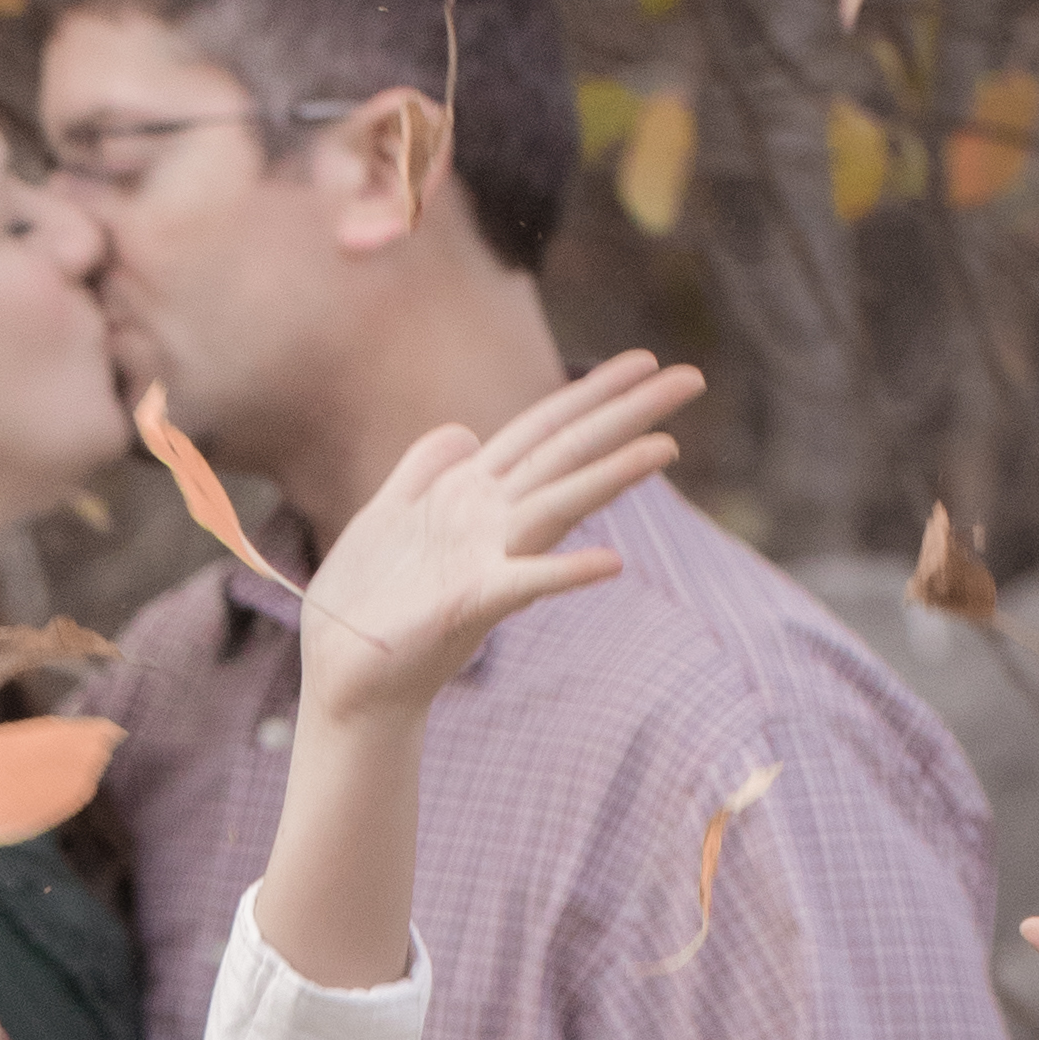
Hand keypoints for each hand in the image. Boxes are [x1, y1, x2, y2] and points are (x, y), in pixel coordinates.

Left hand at [299, 351, 700, 726]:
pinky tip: (613, 563)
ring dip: (610, 477)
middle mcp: (490, 521)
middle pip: (567, 453)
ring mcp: (485, 561)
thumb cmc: (367, 606)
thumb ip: (423, 470)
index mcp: (470, 493)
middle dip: (626, 414)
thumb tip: (464, 432)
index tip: (646, 358)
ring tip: (666, 448)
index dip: (591, 392)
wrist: (347, 680)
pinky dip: (566, 572)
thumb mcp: (387, 517)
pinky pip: (524, 583)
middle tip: (692, 379)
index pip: (543, 429)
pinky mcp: (468, 604)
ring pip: (558, 505)